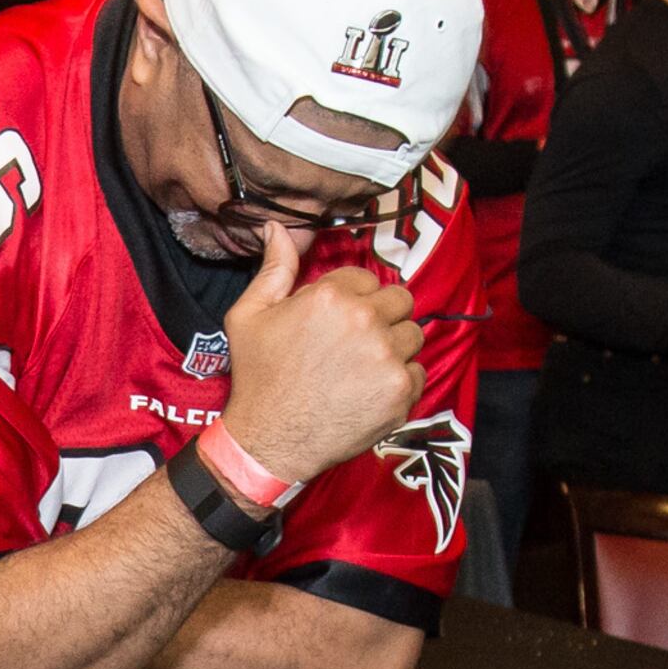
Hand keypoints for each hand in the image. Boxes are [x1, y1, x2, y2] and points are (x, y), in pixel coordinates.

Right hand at [216, 226, 422, 483]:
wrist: (269, 441)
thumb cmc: (258, 378)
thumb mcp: (249, 315)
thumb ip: (274, 268)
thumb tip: (278, 227)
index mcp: (330, 296)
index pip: (366, 279)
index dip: (352, 300)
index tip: (336, 324)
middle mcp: (365, 321)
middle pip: (400, 301)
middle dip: (381, 318)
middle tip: (355, 345)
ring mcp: (387, 358)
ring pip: (413, 336)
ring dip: (394, 348)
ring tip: (362, 370)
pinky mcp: (401, 392)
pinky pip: (418, 372)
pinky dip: (400, 382)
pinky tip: (369, 393)